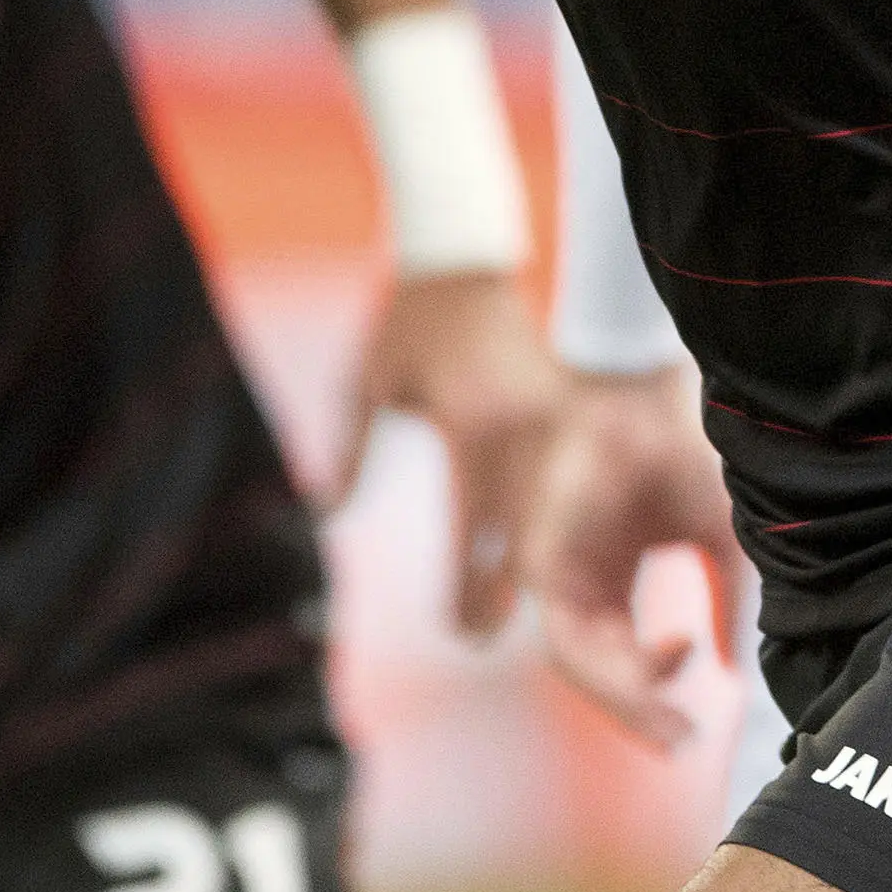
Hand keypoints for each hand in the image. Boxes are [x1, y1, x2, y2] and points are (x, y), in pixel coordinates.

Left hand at [333, 268, 568, 634]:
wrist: (467, 256)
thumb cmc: (409, 318)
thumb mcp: (370, 382)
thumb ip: (352, 450)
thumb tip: (327, 513)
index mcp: (472, 429)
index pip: (476, 533)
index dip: (466, 593)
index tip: (453, 631)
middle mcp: (519, 432)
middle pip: (525, 538)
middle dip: (502, 593)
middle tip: (477, 635)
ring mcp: (550, 422)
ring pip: (549, 514)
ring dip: (529, 564)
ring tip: (509, 607)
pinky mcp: (564, 411)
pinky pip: (558, 483)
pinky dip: (547, 522)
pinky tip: (537, 553)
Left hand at [524, 367, 737, 746]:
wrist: (681, 391)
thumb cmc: (696, 449)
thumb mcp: (723, 537)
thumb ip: (726, 605)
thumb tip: (733, 677)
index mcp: (606, 571)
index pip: (617, 654)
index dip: (650, 697)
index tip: (694, 727)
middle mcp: (575, 572)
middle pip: (593, 665)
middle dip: (636, 711)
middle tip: (683, 739)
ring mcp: (554, 562)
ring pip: (574, 657)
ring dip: (623, 697)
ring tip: (675, 718)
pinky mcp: (544, 552)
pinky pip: (565, 629)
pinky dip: (608, 661)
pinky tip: (665, 664)